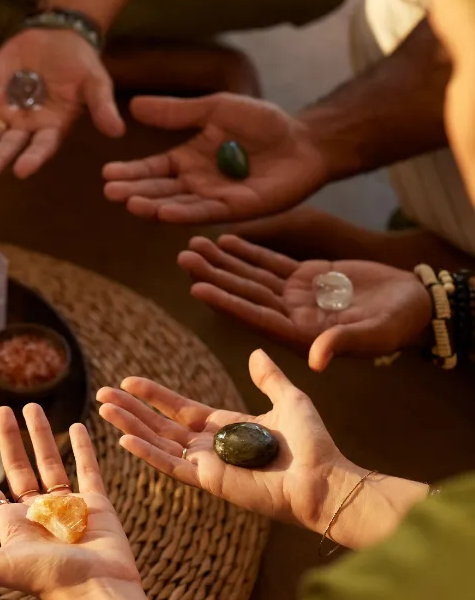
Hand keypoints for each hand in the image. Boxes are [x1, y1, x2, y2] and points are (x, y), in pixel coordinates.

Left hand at [0, 29, 123, 182]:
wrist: (57, 35)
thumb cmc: (80, 63)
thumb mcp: (95, 82)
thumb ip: (102, 106)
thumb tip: (117, 131)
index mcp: (52, 128)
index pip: (41, 147)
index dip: (32, 158)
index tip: (22, 171)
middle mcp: (27, 127)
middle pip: (9, 146)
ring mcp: (5, 113)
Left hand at [0, 405, 139, 599]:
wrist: (96, 590)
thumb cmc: (44, 579)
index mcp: (13, 526)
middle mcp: (38, 514)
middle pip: (18, 468)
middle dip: (8, 439)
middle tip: (0, 410)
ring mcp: (68, 507)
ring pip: (51, 462)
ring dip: (41, 434)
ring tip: (31, 406)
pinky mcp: (97, 505)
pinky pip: (88, 469)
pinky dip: (83, 448)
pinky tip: (77, 425)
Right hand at [98, 350, 348, 534]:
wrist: (324, 479)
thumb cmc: (313, 444)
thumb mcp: (290, 399)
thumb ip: (269, 378)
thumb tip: (255, 353)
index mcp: (224, 427)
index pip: (178, 408)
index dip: (153, 395)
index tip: (128, 381)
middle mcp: (209, 446)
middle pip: (159, 424)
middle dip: (130, 409)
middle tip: (101, 394)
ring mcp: (206, 465)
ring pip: (157, 442)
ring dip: (129, 426)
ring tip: (103, 409)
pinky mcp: (208, 481)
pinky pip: (170, 465)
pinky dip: (146, 453)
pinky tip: (124, 440)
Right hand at [102, 94, 329, 222]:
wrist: (305, 140)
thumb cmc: (263, 123)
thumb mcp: (215, 109)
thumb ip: (177, 111)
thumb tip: (134, 105)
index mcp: (188, 160)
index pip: (153, 169)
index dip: (131, 172)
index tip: (106, 174)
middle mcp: (196, 183)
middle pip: (159, 190)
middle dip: (135, 192)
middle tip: (111, 192)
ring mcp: (215, 199)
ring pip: (177, 205)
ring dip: (153, 207)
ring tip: (131, 204)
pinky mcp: (237, 210)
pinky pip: (206, 213)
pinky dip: (184, 214)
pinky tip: (164, 213)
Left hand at [178, 234, 431, 370]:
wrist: (416, 305)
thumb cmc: (399, 324)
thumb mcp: (374, 334)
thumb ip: (343, 342)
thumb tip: (317, 359)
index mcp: (301, 334)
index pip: (256, 316)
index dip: (226, 302)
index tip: (197, 287)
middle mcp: (291, 316)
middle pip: (245, 293)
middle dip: (214, 275)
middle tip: (182, 257)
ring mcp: (296, 296)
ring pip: (251, 276)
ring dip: (222, 262)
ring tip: (193, 245)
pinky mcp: (306, 277)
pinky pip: (270, 263)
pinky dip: (248, 251)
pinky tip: (224, 240)